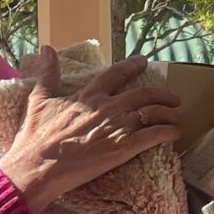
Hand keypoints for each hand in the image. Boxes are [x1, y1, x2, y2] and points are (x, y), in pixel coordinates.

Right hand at [0, 49, 182, 208]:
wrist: (38, 165)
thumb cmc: (36, 136)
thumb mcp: (39, 99)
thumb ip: (48, 73)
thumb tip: (46, 48)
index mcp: (89, 94)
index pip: (116, 74)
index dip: (131, 66)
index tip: (142, 61)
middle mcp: (107, 106)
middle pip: (143, 94)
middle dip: (161, 93)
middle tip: (173, 96)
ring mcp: (117, 126)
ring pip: (152, 113)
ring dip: (168, 113)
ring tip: (177, 115)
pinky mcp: (123, 148)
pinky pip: (153, 136)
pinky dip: (167, 132)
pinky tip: (175, 132)